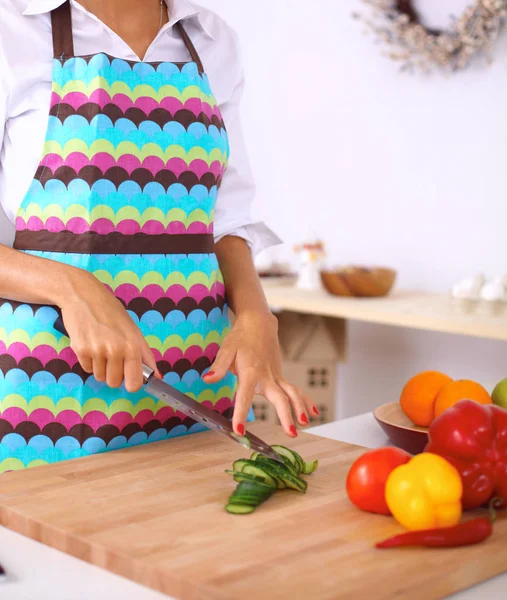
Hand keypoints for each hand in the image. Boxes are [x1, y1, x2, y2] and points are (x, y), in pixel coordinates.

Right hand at [60, 271, 161, 391]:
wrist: (84, 296)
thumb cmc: (112, 312)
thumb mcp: (134, 331)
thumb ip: (145, 356)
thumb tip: (158, 377)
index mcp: (133, 346)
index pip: (134, 383)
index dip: (132, 383)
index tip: (129, 376)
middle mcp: (116, 350)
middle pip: (114, 383)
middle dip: (114, 374)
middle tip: (113, 357)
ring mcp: (97, 351)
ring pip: (99, 376)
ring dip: (100, 367)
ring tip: (101, 346)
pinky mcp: (80, 350)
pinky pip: (86, 368)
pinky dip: (88, 360)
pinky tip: (90, 344)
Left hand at [202, 311, 318, 437]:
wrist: (259, 324)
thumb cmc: (240, 338)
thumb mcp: (226, 350)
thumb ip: (219, 367)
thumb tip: (207, 379)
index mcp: (250, 372)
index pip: (245, 396)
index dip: (242, 414)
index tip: (239, 431)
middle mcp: (266, 376)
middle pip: (279, 397)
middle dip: (286, 415)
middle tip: (291, 433)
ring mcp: (276, 376)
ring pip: (292, 393)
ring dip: (300, 408)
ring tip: (304, 424)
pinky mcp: (280, 376)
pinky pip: (295, 389)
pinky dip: (305, 400)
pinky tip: (312, 412)